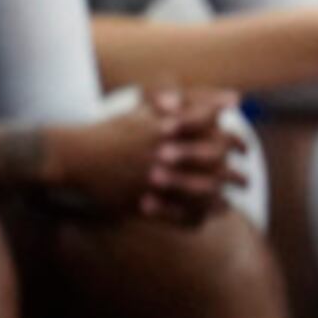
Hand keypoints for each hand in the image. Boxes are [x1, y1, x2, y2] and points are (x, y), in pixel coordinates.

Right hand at [41, 87, 237, 224]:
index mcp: (165, 128)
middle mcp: (161, 152)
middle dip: (234, 174)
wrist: (72, 156)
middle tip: (246, 180)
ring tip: (229, 202)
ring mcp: (151, 179)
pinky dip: (198, 217)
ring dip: (219, 199)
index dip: (235, 142)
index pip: (215, 133)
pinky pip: (180, 215)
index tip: (245, 149)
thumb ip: (189, 102)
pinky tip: (206, 216)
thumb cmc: (112, 131)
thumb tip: (235, 99)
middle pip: (213, 165)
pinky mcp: (141, 201)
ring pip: (201, 193)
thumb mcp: (148, 110)